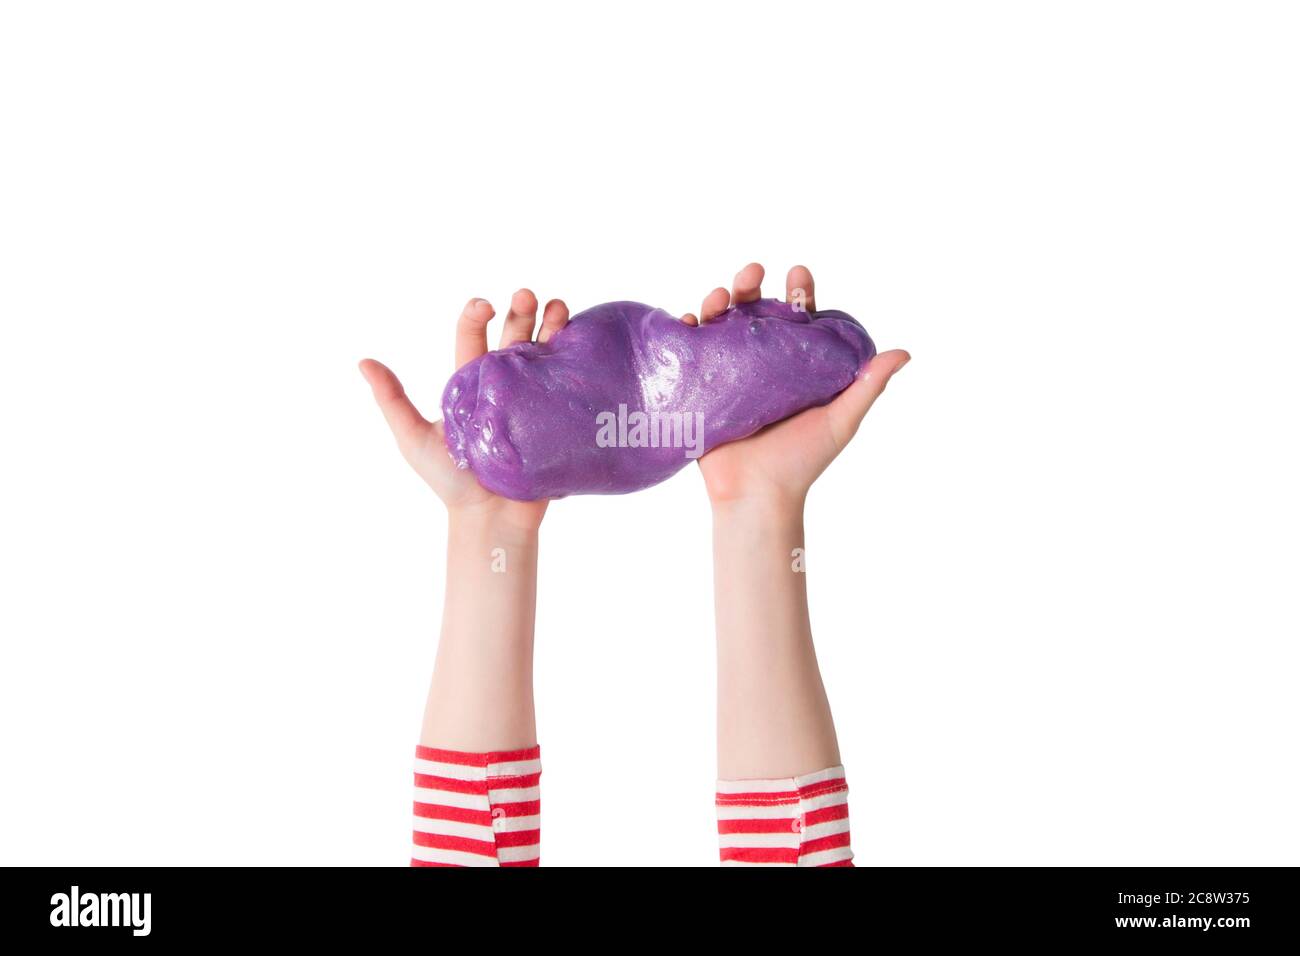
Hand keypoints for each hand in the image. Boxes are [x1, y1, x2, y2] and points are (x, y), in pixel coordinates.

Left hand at [359, 290, 569, 530]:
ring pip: (546, 353)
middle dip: (522, 312)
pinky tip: (580, 342)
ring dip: (554, 327)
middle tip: (527, 296)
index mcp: (471, 383)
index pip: (473, 337)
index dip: (478, 315)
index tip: (484, 305)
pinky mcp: (557, 419)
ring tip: (559, 309)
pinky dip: (576, 359)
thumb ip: (393, 401)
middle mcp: (504, 385)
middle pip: (514, 336)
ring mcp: (534, 400)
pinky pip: (568, 384)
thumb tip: (363, 361)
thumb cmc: (449, 484)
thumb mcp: (413, 439)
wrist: (489, 520)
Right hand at [683, 263, 909, 508]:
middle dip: (751, 286)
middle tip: (753, 273)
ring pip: (721, 325)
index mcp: (795, 365)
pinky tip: (690, 319)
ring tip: (720, 295)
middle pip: (754, 312)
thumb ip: (868, 386)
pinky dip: (688, 330)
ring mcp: (729, 373)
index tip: (799, 276)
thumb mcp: (841, 421)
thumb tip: (904, 352)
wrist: (757, 496)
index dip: (798, 293)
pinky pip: (692, 352)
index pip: (797, 318)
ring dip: (718, 301)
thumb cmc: (802, 463)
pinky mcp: (702, 388)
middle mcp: (761, 363)